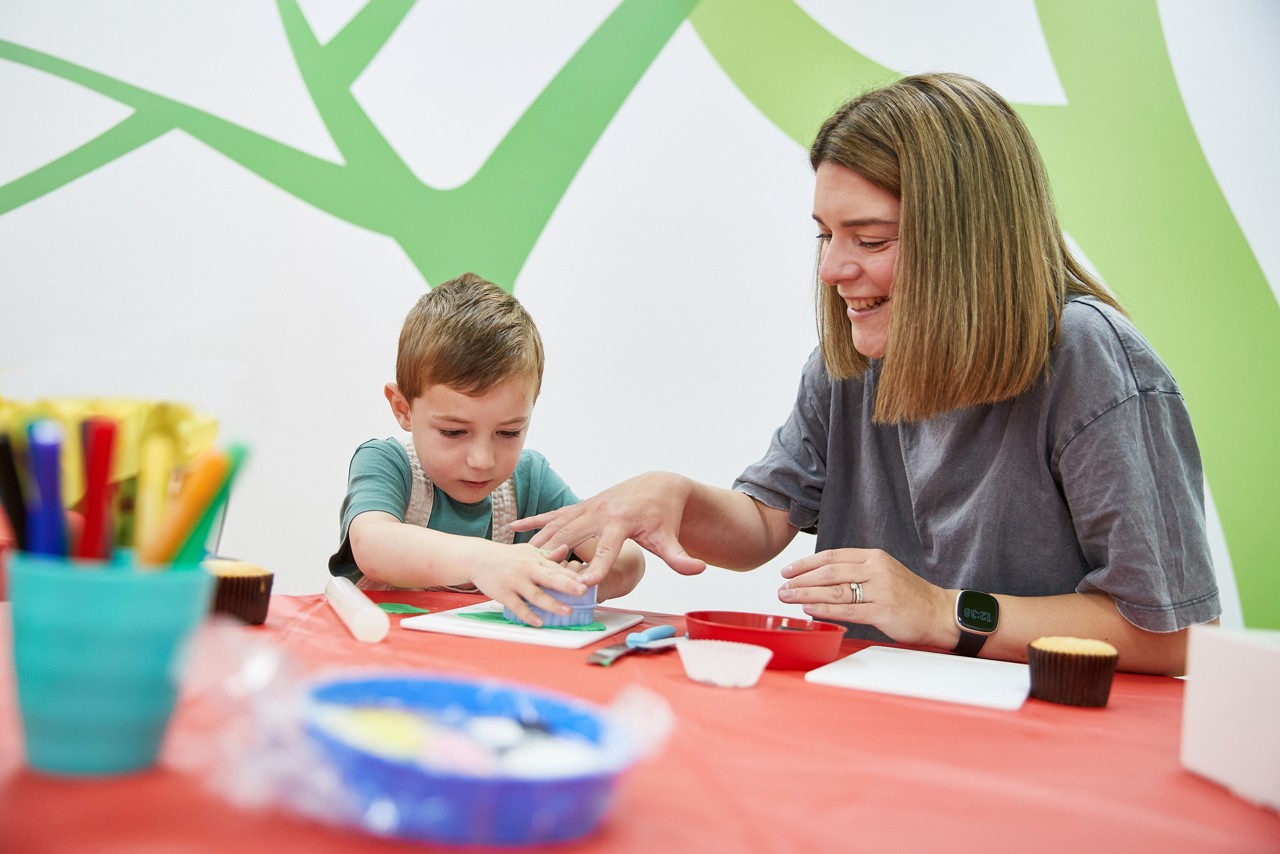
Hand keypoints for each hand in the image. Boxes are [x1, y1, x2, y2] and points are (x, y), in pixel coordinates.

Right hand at [462, 540, 581, 627]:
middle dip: (567, 585)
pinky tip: (540, 622)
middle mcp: (526, 569)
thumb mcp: (528, 550)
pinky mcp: (502, 593)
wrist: (478, 557)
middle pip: (550, 578)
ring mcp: (514, 582)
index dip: (573, 576)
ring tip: (567, 612)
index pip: (557, 568)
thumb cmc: (506, 555)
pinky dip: (529, 615)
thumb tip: (566, 549)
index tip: (588, 581)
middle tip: (583, 592)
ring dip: (552, 604)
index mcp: (535, 559)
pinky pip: (518, 606)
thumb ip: (548, 554)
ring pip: (536, 595)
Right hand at [512, 472, 705, 584]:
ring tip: (520, 561)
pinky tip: (514, 530)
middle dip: (557, 554)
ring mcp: (587, 507)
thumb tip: (699, 569)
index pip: (607, 547)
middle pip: (573, 534)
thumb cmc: (662, 515)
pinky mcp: (580, 506)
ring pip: (558, 525)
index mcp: (621, 521)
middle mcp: (599, 511)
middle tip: (539, 575)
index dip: (596, 566)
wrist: (656, 485)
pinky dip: (534, 521)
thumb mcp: (670, 537)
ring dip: (539, 542)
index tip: (584, 583)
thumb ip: (680, 557)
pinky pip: (553, 514)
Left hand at [777, 548, 953, 646]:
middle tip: (782, 587)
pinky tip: (808, 609)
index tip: (787, 570)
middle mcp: (876, 569)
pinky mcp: (884, 611)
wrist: (940, 613)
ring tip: (787, 597)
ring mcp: (881, 590)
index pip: (832, 556)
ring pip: (835, 590)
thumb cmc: (909, 596)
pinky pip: (847, 610)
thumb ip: (857, 571)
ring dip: (806, 594)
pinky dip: (824, 609)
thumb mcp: (884, 573)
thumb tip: (821, 577)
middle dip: (800, 579)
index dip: (806, 563)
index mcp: (874, 557)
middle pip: (829, 572)